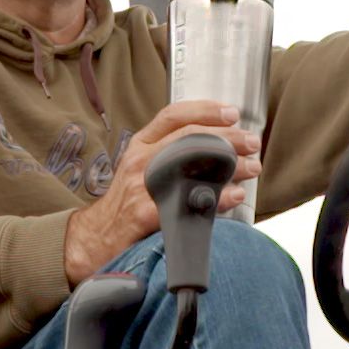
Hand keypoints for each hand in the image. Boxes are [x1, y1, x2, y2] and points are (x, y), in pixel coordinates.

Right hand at [64, 100, 261, 284]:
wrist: (95, 238)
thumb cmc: (128, 200)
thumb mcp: (143, 166)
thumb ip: (173, 151)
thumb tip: (222, 144)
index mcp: (142, 144)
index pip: (174, 115)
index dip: (205, 110)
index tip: (232, 113)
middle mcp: (141, 159)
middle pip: (189, 137)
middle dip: (227, 138)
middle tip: (253, 143)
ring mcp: (142, 186)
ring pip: (192, 165)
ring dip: (229, 166)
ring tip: (252, 168)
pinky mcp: (144, 214)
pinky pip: (186, 201)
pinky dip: (216, 198)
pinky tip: (234, 196)